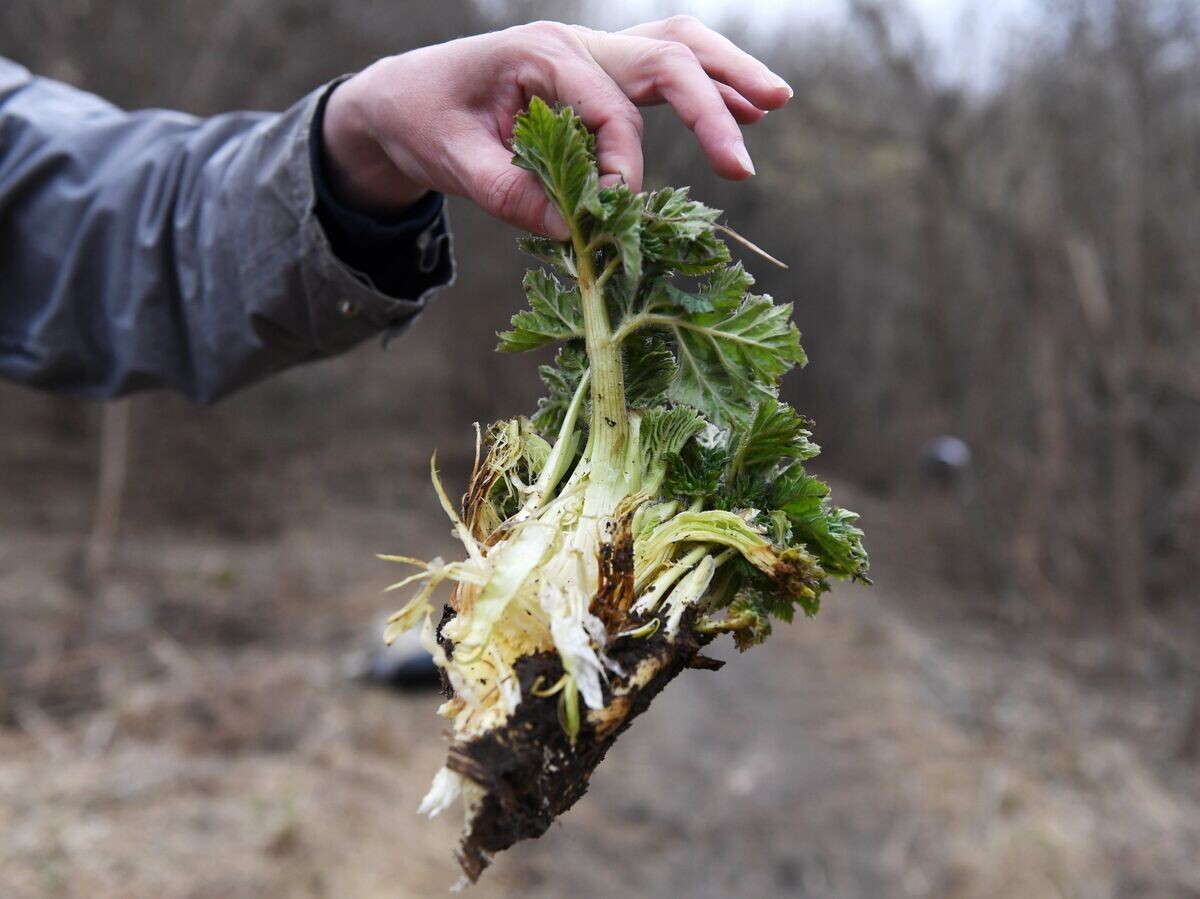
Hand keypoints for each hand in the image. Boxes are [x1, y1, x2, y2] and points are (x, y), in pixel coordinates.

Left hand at [320, 17, 791, 237]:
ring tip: (774, 103)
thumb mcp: (455, 163)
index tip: (621, 215)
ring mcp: (591, 54)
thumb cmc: (424, 121)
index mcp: (540, 54)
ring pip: (675, 46)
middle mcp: (575, 44)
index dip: (622, 167)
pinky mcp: (598, 74)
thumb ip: (513, 196)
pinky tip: (743, 109)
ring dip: (726, 73)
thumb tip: (577, 233)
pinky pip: (662, 69)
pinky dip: (706, 85)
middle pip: (665, 55)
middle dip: (711, 104)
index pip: (608, 109)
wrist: (403, 96)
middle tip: (742, 160)